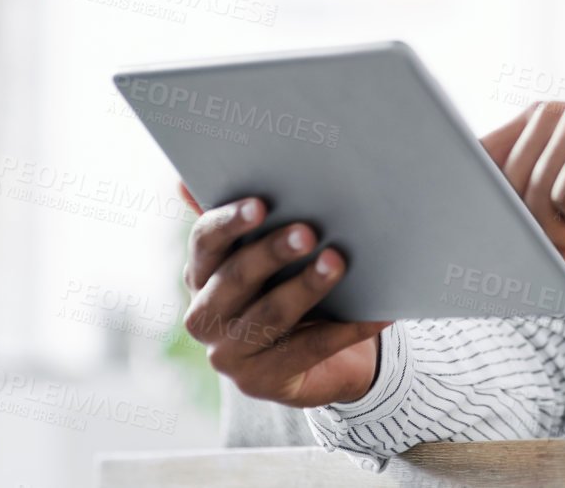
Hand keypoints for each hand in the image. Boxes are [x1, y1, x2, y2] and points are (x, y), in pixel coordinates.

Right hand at [178, 183, 390, 406]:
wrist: (320, 360)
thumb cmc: (289, 288)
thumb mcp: (266, 256)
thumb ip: (241, 221)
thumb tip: (187, 181)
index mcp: (201, 275)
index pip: (205, 243)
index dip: (229, 223)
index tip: (261, 204)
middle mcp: (205, 316)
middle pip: (235, 278)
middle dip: (272, 253)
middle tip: (308, 231)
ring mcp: (230, 354)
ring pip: (269, 316)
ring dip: (306, 287)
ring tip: (337, 262)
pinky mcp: (262, 383)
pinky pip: (310, 349)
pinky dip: (347, 328)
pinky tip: (377, 310)